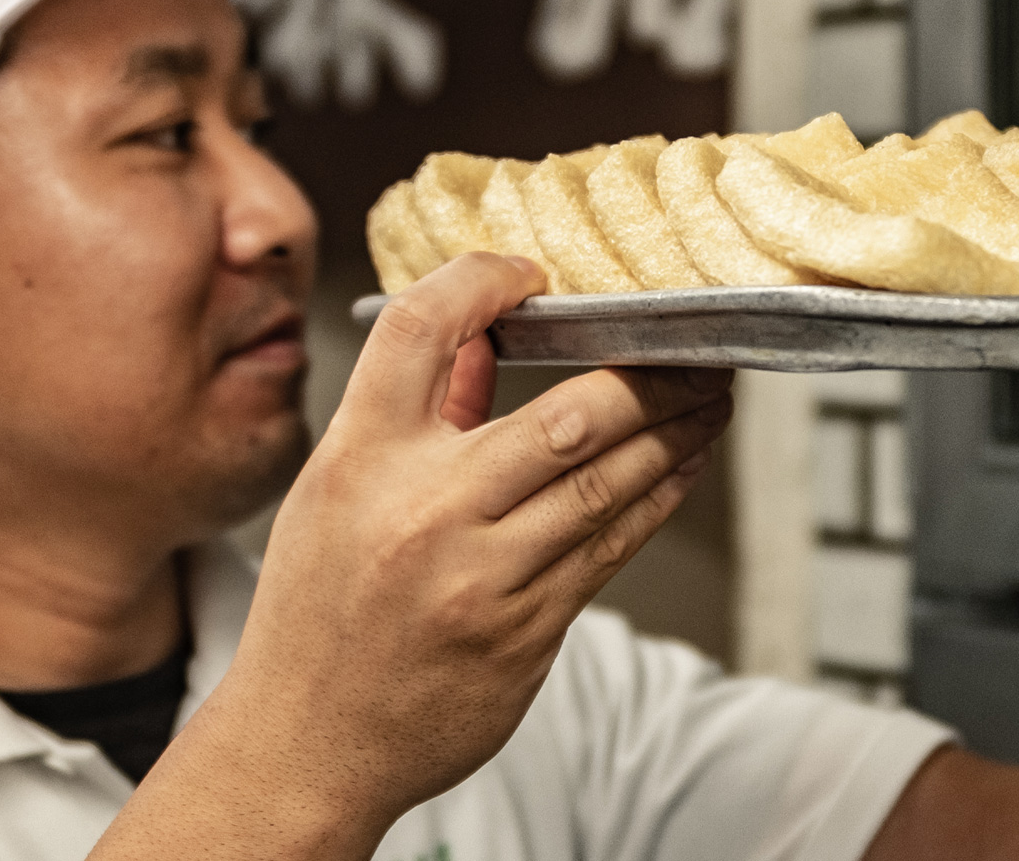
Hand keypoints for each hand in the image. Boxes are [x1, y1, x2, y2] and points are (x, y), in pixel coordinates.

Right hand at [128, 252, 730, 856]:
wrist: (306, 745)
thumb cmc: (318, 609)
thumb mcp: (336, 488)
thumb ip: (413, 409)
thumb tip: (485, 337)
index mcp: (360, 460)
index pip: (417, 331)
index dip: (479, 282)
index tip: (528, 274)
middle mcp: (426, 513)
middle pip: (565, 414)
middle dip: (650, 375)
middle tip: (697, 346)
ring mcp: (484, 579)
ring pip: (607, 484)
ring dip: (676, 431)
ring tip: (712, 396)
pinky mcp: (527, 633)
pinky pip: (611, 548)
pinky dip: (657, 496)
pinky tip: (684, 464)